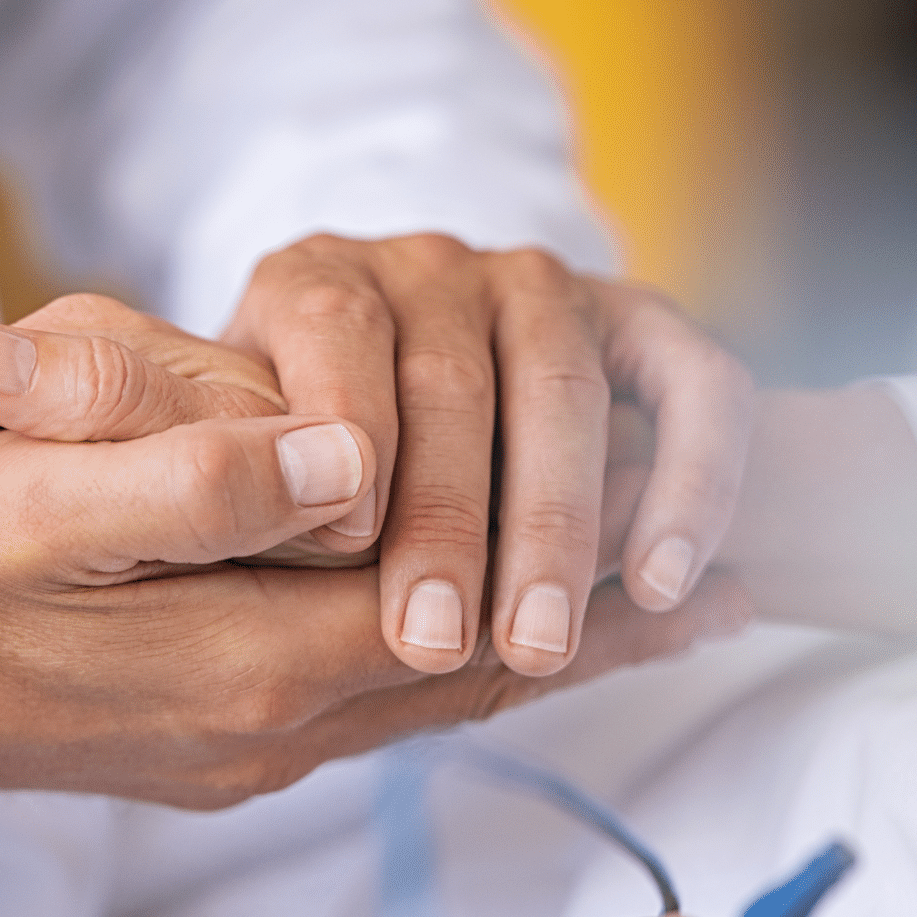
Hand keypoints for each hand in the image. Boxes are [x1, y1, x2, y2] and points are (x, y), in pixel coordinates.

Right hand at [0, 407, 752, 802]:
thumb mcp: (47, 497)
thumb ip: (207, 480)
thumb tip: (357, 458)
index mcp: (250, 657)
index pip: (471, 624)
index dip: (593, 587)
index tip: (711, 564)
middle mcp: (271, 724)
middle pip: (479, 678)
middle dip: (605, 639)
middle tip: (728, 600)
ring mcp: (245, 747)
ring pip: (433, 702)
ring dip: (543, 659)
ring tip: (650, 628)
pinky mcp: (214, 744)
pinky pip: (374, 711)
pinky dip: (455, 674)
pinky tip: (481, 649)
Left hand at [221, 235, 753, 675]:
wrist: (422, 427)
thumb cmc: (303, 477)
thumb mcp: (242, 466)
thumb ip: (241, 488)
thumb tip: (223, 543)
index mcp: (316, 282)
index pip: (333, 334)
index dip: (346, 438)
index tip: (348, 548)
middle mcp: (429, 268)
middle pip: (450, 381)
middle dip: (447, 524)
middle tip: (431, 644)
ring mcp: (541, 288)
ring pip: (563, 389)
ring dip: (556, 527)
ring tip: (537, 649)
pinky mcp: (641, 322)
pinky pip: (693, 386)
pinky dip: (689, 484)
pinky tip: (659, 587)